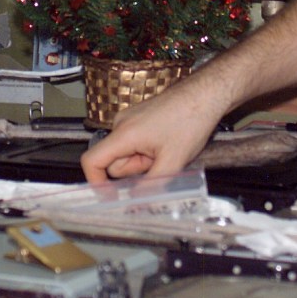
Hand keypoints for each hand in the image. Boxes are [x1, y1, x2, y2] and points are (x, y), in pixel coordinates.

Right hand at [79, 70, 229, 182]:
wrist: (204, 95)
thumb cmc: (190, 121)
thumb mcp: (173, 161)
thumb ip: (151, 185)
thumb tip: (136, 202)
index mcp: (123, 134)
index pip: (92, 161)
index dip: (96, 182)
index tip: (111, 197)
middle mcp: (121, 124)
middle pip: (114, 161)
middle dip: (136, 170)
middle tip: (161, 162)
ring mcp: (129, 120)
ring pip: (127, 154)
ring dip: (144, 161)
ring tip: (167, 150)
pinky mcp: (138, 118)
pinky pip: (134, 144)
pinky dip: (147, 151)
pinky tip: (167, 144)